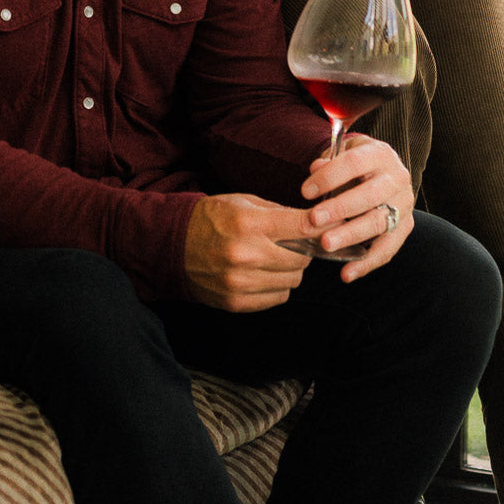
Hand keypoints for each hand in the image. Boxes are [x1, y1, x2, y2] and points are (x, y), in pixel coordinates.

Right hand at [184, 193, 313, 311]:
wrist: (172, 244)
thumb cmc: (211, 218)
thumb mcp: (242, 202)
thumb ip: (278, 211)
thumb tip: (312, 220)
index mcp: (248, 223)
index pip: (300, 227)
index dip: (321, 226)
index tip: (331, 225)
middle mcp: (245, 254)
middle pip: (301, 260)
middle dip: (305, 251)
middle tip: (297, 245)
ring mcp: (240, 282)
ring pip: (292, 282)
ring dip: (291, 271)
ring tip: (277, 259)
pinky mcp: (236, 302)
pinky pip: (277, 298)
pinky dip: (277, 287)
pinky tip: (265, 274)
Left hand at [300, 134, 414, 281]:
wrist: (383, 171)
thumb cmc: (356, 164)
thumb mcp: (344, 153)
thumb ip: (329, 161)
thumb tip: (315, 168)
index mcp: (380, 154)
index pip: (354, 163)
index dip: (329, 177)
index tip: (305, 192)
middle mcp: (397, 178)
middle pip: (369, 195)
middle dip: (340, 208)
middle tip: (314, 220)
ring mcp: (404, 205)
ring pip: (379, 223)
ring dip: (351, 236)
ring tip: (326, 244)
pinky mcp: (406, 227)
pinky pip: (388, 249)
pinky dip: (366, 263)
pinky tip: (346, 273)